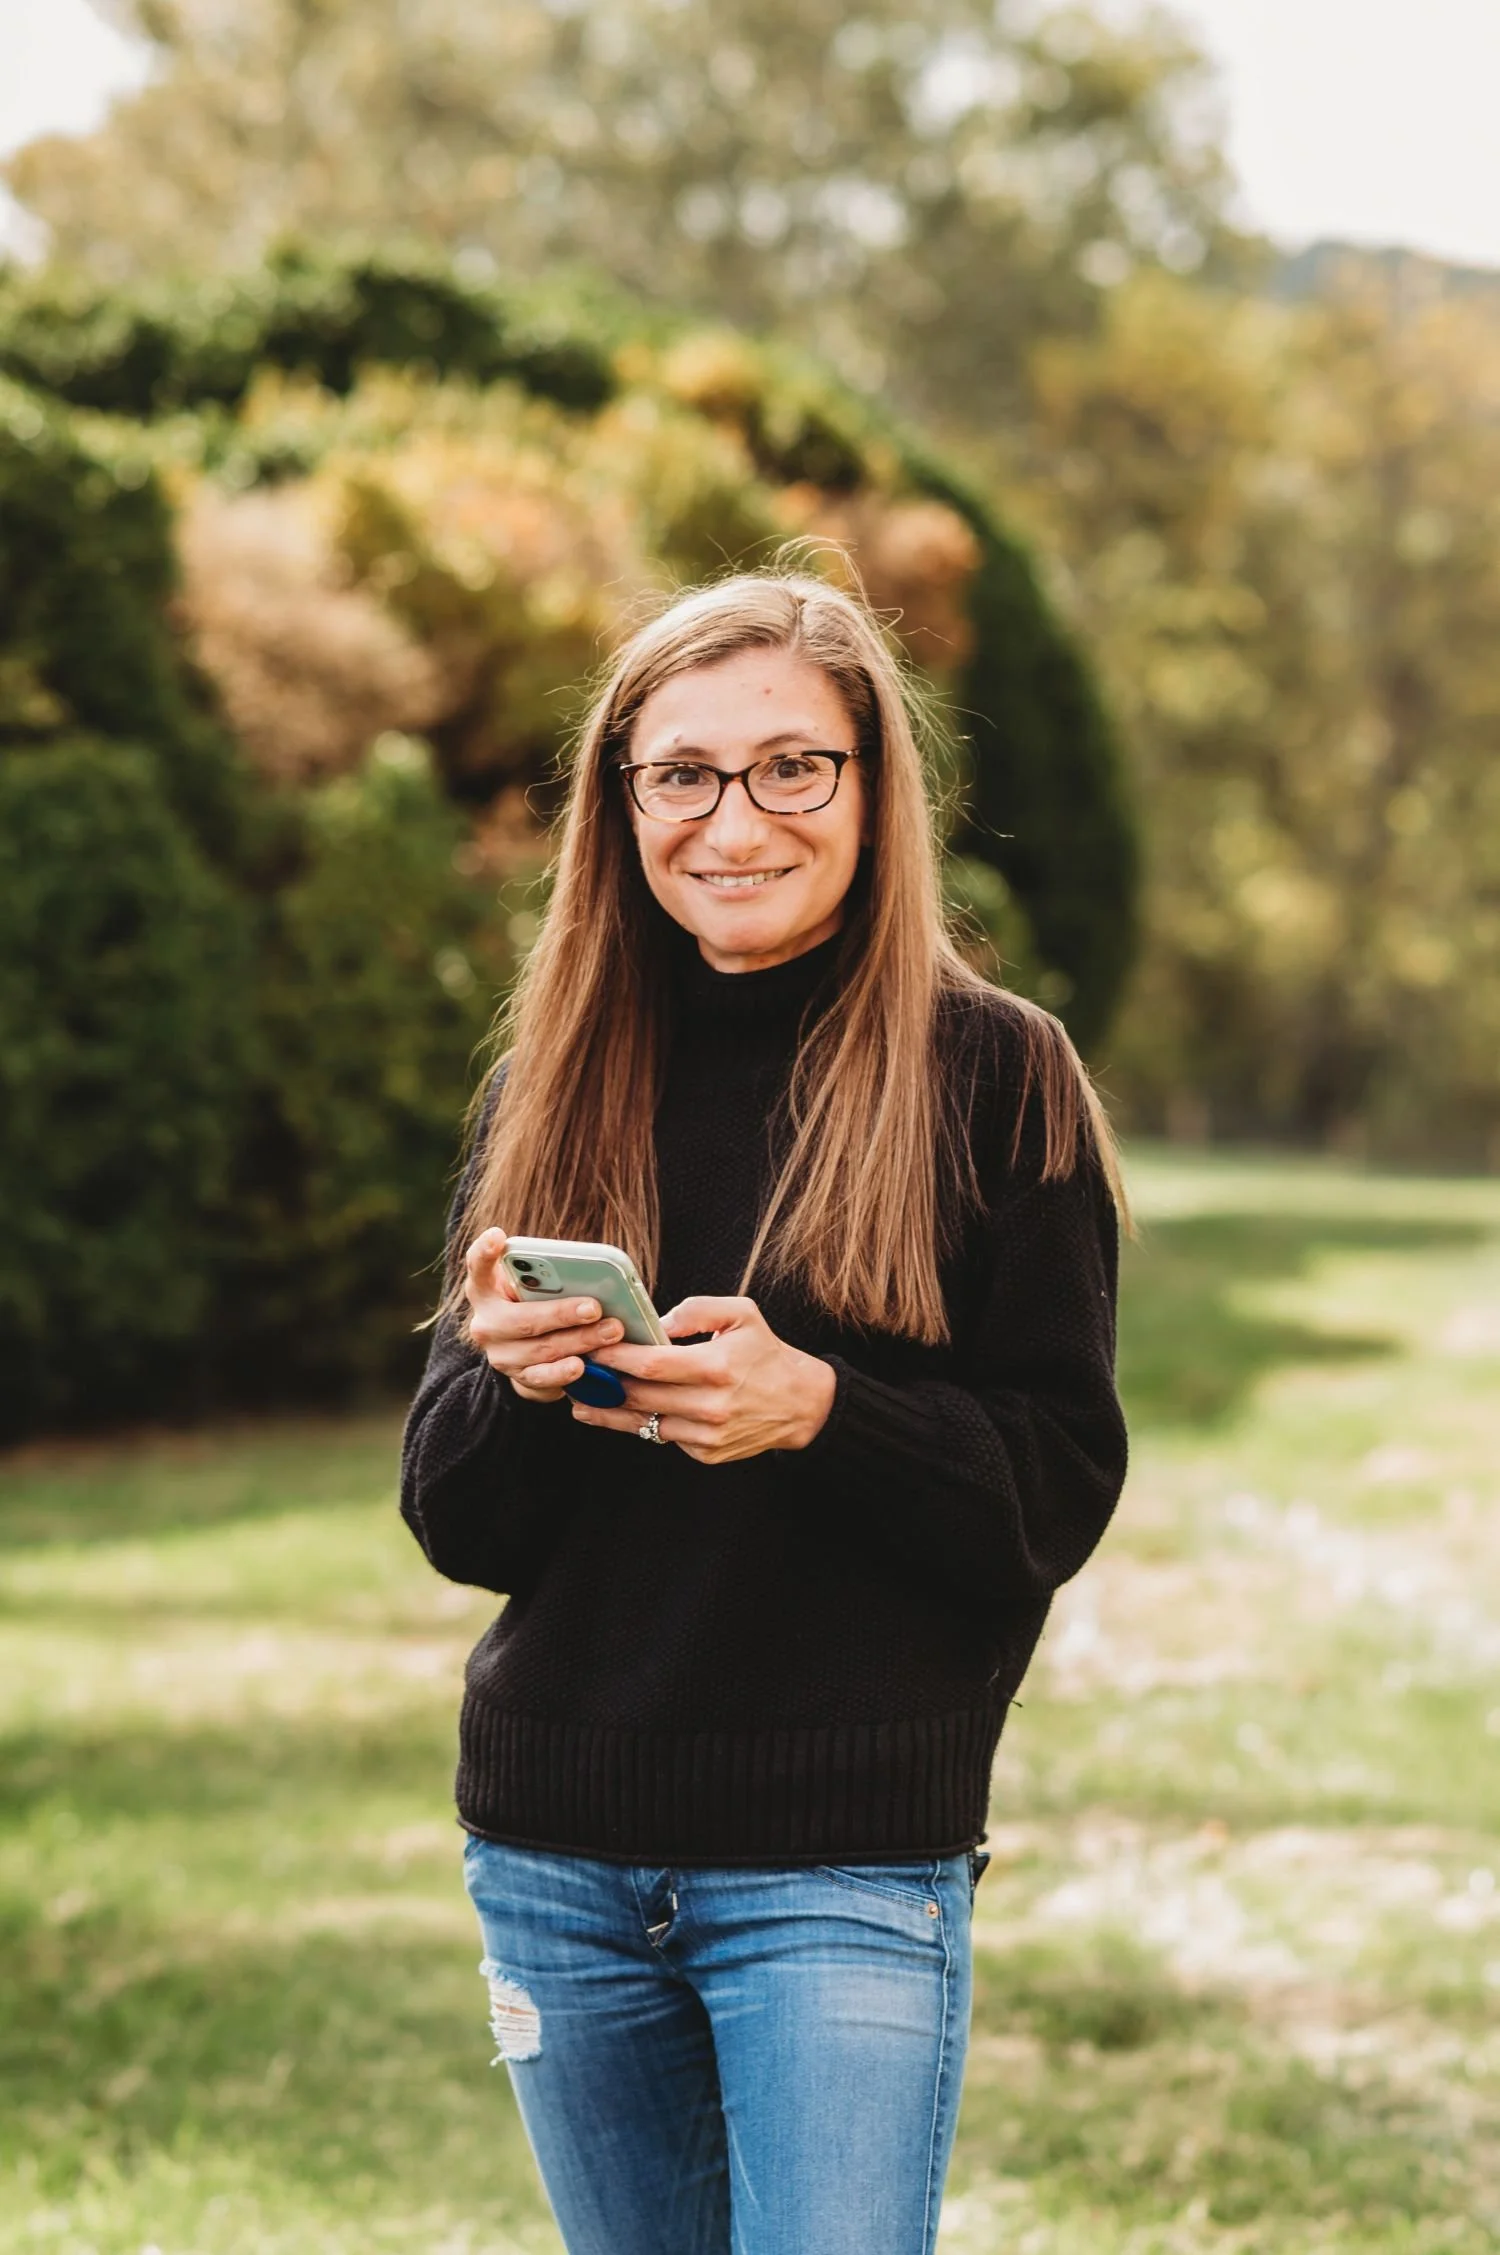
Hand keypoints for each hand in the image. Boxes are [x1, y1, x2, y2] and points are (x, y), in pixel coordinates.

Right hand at [463, 1228, 626, 1403]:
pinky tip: (582, 1366)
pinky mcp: (516, 1378)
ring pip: (540, 1349)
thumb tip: (594, 1277)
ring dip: (579, 1340)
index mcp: (486, 1289)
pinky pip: (541, 1377)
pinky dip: (563, 1372)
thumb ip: (551, 1279)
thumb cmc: (539, 1302)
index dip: (484, 1251)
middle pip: (521, 1319)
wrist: (530, 1350)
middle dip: (561, 1313)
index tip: (498, 1235)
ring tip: (611, 1331)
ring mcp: (499, 1353)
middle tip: (595, 1307)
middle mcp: (485, 1322)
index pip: (477, 1266)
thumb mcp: (538, 1286)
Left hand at [568, 1295, 835, 1463]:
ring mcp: (708, 1435)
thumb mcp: (740, 1314)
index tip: (590, 1348)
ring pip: (644, 1423)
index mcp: (715, 1366)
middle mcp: (710, 1405)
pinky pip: (664, 1437)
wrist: (800, 1403)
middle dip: (602, 1384)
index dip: (614, 1358)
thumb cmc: (765, 1353)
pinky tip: (624, 1412)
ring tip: (582, 1400)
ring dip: (610, 1411)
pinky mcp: (707, 1453)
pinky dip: (643, 1423)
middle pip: (638, 1396)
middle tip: (576, 1373)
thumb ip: (695, 1309)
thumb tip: (654, 1321)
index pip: (650, 1364)